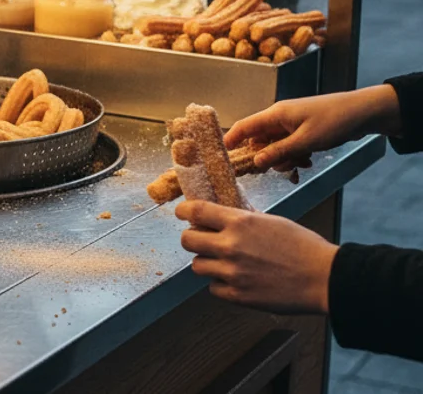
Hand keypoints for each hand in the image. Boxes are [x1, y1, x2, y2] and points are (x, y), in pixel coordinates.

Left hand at [176, 201, 336, 314]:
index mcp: (240, 223)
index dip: (184, 210)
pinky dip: (221, 284)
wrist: (324, 278)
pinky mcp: (237, 295)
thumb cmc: (304, 247)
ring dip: (207, 263)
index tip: (182, 212)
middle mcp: (231, 246)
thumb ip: (244, 221)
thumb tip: (223, 217)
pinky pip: (213, 288)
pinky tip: (236, 280)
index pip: (196, 211)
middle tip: (202, 241)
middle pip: (187, 241)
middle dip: (192, 239)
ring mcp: (232, 272)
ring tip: (224, 263)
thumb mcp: (272, 222)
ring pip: (197, 266)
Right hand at [224, 85, 400, 169]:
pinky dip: (294, 155)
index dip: (230, 140)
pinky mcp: (302, 129)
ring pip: (275, 146)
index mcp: (275, 114)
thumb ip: (279, 152)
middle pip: (259, 140)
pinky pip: (288, 146)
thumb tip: (256, 162)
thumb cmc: (334, 121)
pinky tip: (307, 160)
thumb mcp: (305, 141)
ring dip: (284, 158)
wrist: (363, 112)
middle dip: (266, 157)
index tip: (221, 155)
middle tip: (279, 167)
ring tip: (300, 163)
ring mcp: (291, 123)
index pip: (244, 127)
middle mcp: (279, 117)